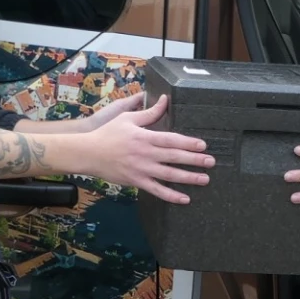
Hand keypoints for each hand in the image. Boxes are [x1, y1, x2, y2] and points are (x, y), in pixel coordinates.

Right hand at [79, 95, 212, 203]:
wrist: (89, 153)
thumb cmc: (108, 133)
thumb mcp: (128, 118)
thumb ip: (150, 112)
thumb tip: (165, 99)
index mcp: (145, 137)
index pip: (171, 140)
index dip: (188, 143)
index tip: (203, 145)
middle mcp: (146, 154)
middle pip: (174, 157)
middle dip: (194, 160)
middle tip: (211, 162)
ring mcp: (142, 169)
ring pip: (169, 175)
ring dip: (188, 178)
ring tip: (204, 179)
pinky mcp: (137, 181)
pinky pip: (157, 190)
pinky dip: (171, 196)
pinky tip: (185, 199)